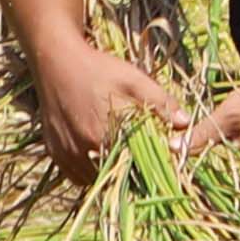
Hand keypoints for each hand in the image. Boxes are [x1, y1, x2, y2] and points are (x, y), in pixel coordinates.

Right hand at [25, 38, 178, 187]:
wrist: (55, 62)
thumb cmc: (98, 69)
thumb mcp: (133, 80)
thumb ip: (160, 102)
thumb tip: (185, 122)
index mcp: (105, 133)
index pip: (135, 166)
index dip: (150, 166)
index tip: (159, 159)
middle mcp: (83, 148)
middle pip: (115, 175)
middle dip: (131, 172)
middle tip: (140, 158)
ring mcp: (66, 153)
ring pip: (94, 178)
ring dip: (109, 172)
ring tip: (121, 156)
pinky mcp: (54, 153)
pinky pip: (76, 176)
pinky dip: (89, 172)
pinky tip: (99, 155)